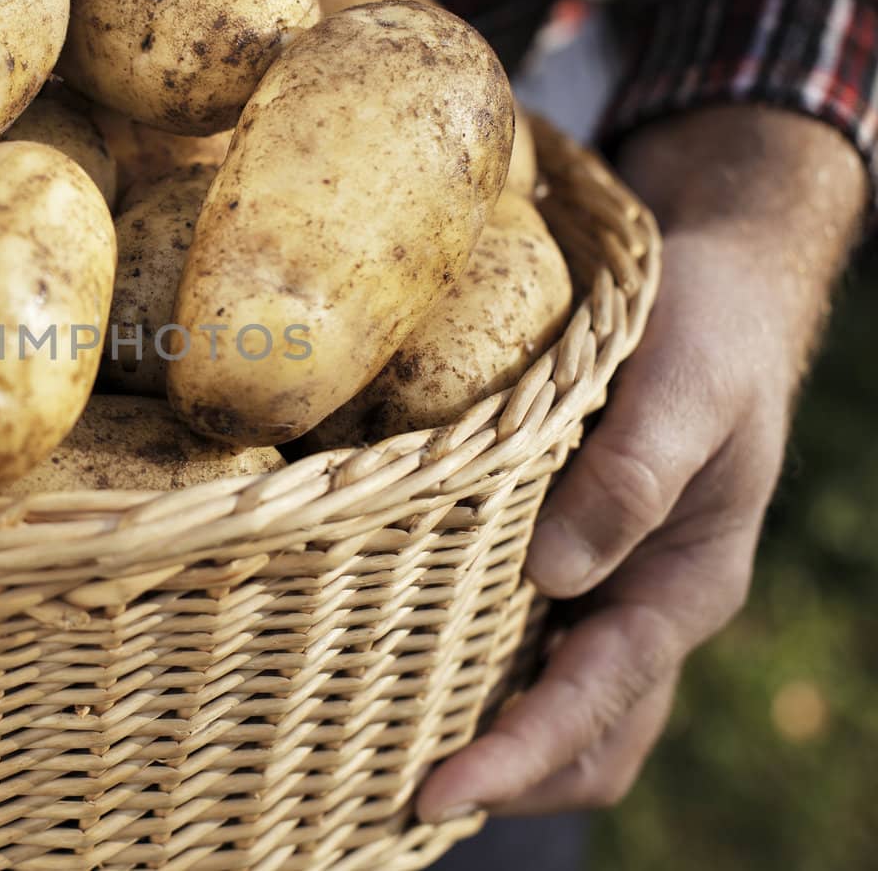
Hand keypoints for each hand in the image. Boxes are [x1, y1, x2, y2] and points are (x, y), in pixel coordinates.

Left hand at [418, 106, 868, 820]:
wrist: (712, 289)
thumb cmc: (709, 335)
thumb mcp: (687, 393)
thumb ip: (632, 480)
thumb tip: (552, 578)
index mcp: (681, 588)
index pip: (596, 704)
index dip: (519, 758)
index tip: (438, 794)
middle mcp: (636, 604)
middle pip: (576, 736)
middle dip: (497, 777)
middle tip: (385, 796)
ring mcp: (597, 583)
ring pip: (542, 693)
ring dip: (478, 730)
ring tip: (372, 750)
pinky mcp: (557, 547)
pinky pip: (513, 626)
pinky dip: (465, 658)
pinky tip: (390, 649)